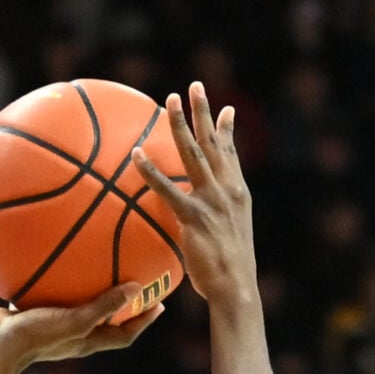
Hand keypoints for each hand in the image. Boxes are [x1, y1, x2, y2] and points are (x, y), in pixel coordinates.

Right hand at [0, 278, 167, 369]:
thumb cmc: (35, 337)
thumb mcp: (74, 320)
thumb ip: (104, 305)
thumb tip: (136, 287)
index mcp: (86, 341)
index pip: (124, 335)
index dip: (143, 322)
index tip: (160, 305)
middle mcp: (72, 333)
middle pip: (104, 319)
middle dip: (122, 303)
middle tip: (137, 280)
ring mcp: (51, 323)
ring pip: (76, 304)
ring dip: (89, 288)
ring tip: (99, 263)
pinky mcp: (31, 311)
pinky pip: (50, 291)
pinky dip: (57, 276)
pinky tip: (57, 253)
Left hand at [131, 82, 255, 308]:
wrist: (235, 287)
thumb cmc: (228, 271)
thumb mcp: (229, 238)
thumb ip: (216, 222)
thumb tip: (201, 223)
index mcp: (237, 194)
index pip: (232, 154)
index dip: (228, 130)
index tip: (226, 109)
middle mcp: (228, 190)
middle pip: (214, 142)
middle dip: (204, 112)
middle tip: (194, 86)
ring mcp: (212, 201)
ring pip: (195, 153)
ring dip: (182, 124)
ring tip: (171, 100)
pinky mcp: (194, 216)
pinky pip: (168, 188)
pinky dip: (151, 170)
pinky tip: (137, 154)